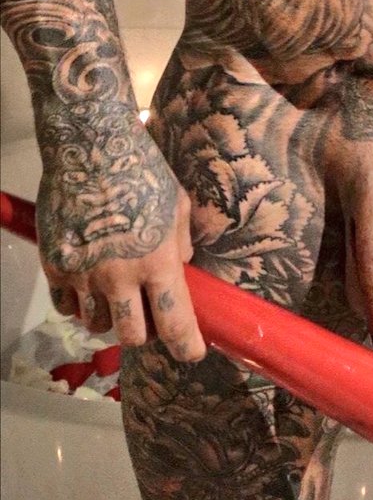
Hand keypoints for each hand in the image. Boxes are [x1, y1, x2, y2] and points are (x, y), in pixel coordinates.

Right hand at [36, 100, 205, 361]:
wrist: (89, 146)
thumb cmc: (142, 169)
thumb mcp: (178, 204)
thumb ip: (180, 245)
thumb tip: (179, 272)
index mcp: (158, 260)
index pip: (175, 322)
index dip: (186, 346)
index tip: (191, 354)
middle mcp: (120, 275)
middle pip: (132, 336)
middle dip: (145, 334)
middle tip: (149, 319)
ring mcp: (83, 273)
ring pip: (96, 325)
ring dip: (110, 319)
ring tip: (116, 298)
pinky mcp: (55, 265)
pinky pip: (65, 307)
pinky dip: (78, 306)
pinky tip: (88, 289)